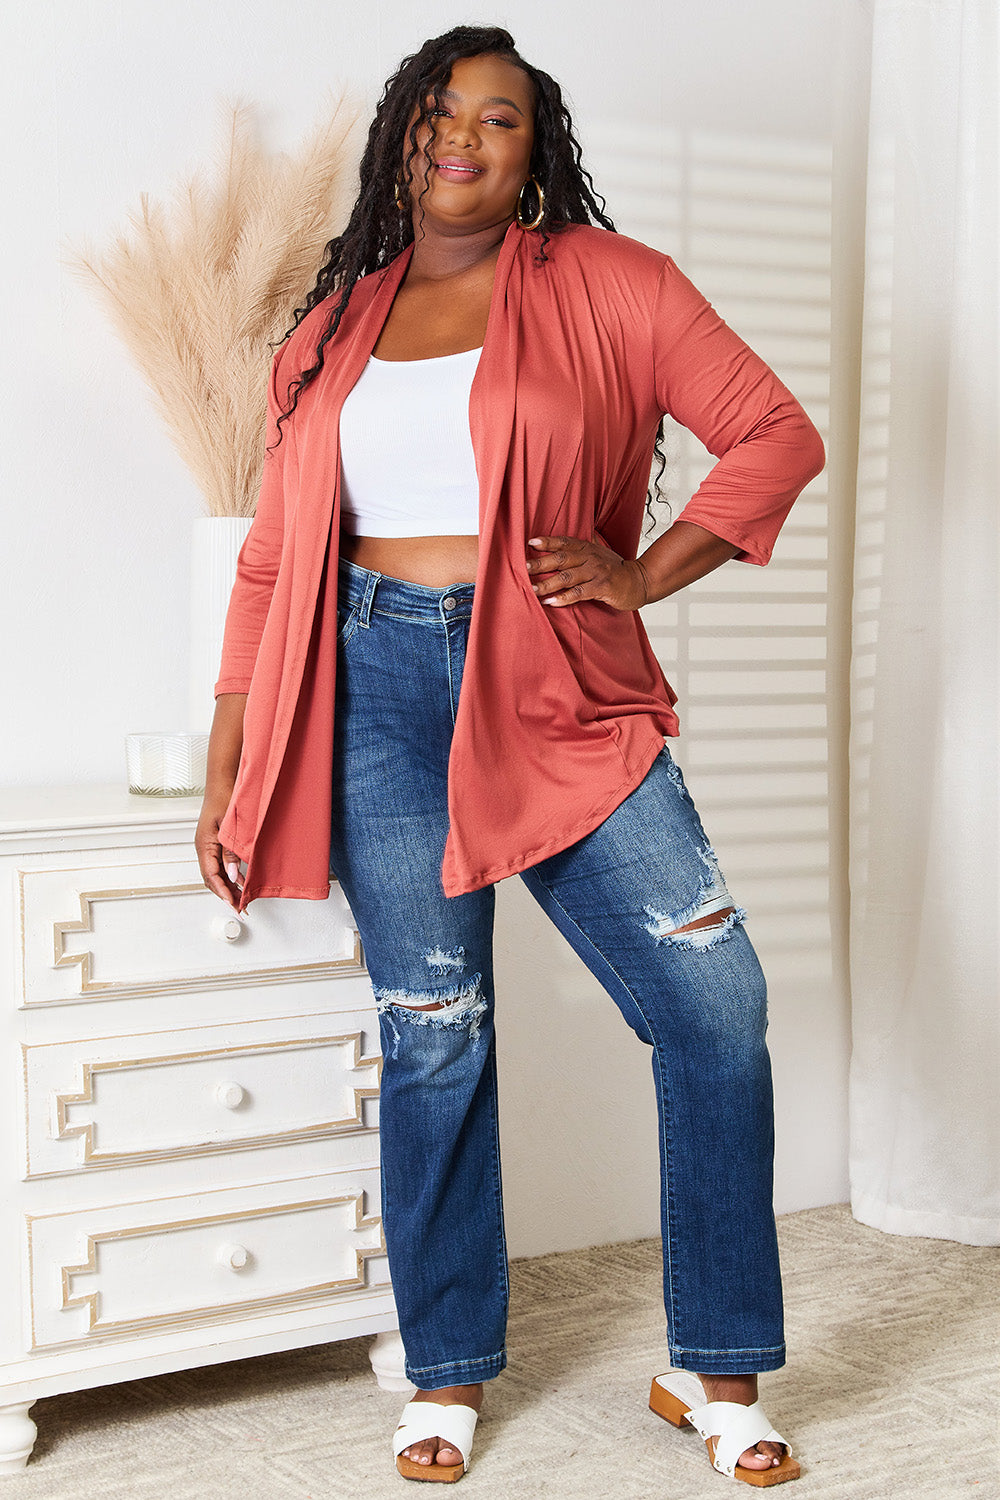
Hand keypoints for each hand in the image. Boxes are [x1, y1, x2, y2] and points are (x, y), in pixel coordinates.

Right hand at [195, 790, 243, 910]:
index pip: (211, 876)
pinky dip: (230, 875)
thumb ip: (230, 853)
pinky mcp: (215, 842)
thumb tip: (232, 876)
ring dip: (228, 887)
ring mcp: (208, 845)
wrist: (223, 781)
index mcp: (204, 845)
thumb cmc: (225, 798)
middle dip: (226, 895)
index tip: (234, 905)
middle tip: (241, 908)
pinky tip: (242, 881)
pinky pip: (220, 864)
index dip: (223, 893)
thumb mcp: (230, 828)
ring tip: (243, 899)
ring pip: (215, 873)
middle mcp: (203, 847)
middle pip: (212, 879)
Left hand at [526, 535, 648, 610]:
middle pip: (562, 559)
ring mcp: (596, 572)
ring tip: (533, 589)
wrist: (639, 581)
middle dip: (541, 563)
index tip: (531, 542)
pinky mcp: (602, 587)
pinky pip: (579, 593)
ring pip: (567, 577)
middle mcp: (590, 558)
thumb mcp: (600, 552)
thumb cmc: (616, 569)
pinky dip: (564, 598)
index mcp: (587, 548)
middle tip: (524, 568)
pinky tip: (551, 602)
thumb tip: (572, 535)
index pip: (564, 542)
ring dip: (548, 584)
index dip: (548, 542)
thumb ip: (586, 544)